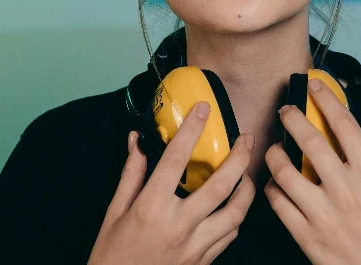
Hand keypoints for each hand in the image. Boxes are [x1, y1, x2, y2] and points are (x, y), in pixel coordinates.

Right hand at [88, 101, 255, 264]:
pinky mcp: (203, 261)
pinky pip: (230, 235)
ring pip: (235, 213)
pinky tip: (236, 205)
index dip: (192, 130)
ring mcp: (194, 246)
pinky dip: (237, 217)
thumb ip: (131, 175)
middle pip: (221, 186)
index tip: (203, 109)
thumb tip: (137, 141)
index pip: (177, 159)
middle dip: (240, 157)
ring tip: (248, 173)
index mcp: (151, 207)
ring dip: (247, 189)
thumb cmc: (111, 255)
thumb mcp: (114, 212)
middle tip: (247, 138)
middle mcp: (178, 225)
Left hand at [264, 80, 360, 264]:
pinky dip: (272, 189)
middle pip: (309, 140)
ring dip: (275, 154)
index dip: (326, 100)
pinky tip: (276, 184)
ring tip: (274, 149)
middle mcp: (346, 189)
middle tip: (285, 110)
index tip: (313, 86)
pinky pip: (278, 203)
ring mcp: (323, 213)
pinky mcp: (306, 235)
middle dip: (292, 118)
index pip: (344, 125)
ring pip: (285, 171)